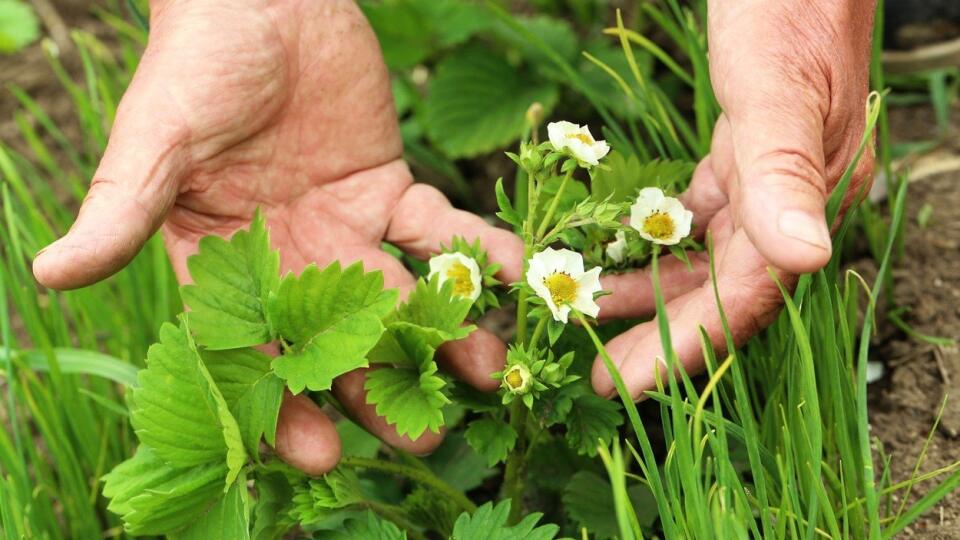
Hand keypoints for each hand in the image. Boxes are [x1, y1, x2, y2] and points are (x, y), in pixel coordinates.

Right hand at [32, 0, 521, 472]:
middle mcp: (289, 261)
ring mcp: (345, 230)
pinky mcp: (391, 191)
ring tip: (489, 371)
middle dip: (379, 386)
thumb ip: (121, 210)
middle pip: (337, 341)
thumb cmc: (196, 64)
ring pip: (398, 296)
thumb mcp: (155, 140)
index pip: (253, 351)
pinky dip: (475, 250)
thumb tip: (51, 275)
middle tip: (423, 433)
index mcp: (224, 266)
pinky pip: (438, 230)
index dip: (281, 405)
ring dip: (444, 333)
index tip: (316, 453)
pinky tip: (514, 273)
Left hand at [591, 0, 875, 398]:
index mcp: (808, 197)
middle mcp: (788, 200)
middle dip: (660, 335)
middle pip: (720, 290)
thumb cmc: (789, 9)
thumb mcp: (777, 88)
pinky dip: (650, 241)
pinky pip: (690, 219)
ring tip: (588, 320)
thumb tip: (808, 257)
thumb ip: (784, 169)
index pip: (748, 296)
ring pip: (701, 258)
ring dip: (648, 291)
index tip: (628, 385)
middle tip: (599, 376)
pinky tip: (611, 256)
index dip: (688, 346)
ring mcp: (762, 180)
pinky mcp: (735, 157)